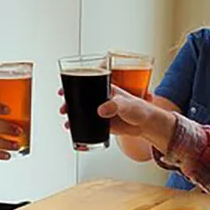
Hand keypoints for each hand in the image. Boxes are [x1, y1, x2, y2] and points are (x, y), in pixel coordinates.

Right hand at [57, 85, 175, 148]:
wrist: (145, 125)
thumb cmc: (139, 109)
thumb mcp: (127, 104)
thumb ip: (115, 106)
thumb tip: (101, 110)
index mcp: (106, 88)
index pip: (86, 82)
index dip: (73, 83)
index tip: (64, 88)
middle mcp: (100, 98)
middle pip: (80, 96)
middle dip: (68, 100)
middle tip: (63, 107)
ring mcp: (100, 110)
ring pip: (81, 110)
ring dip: (71, 113)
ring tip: (66, 118)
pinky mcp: (101, 123)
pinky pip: (86, 123)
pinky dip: (77, 125)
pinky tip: (72, 128)